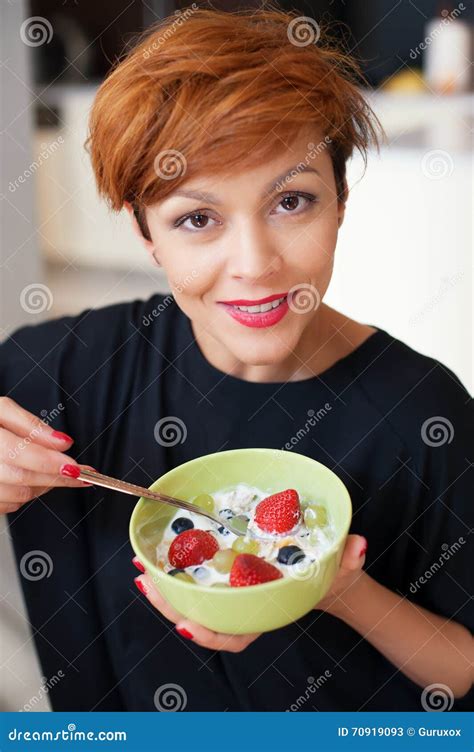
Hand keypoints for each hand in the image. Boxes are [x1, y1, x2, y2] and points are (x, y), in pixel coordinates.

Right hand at [0, 395, 93, 513]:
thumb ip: (29, 424)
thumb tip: (61, 441)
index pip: (21, 455)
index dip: (52, 463)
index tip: (77, 466)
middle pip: (23, 479)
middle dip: (57, 478)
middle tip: (82, 474)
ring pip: (18, 496)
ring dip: (43, 486)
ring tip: (55, 472)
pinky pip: (7, 505)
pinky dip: (25, 495)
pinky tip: (30, 480)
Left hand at [132, 534, 366, 648]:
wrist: (326, 575)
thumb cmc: (330, 575)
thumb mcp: (342, 568)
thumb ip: (348, 558)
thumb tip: (357, 545)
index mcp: (267, 610)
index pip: (238, 635)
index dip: (211, 635)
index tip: (186, 626)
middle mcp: (246, 605)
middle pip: (204, 617)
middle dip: (171, 605)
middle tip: (147, 584)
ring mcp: (235, 592)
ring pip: (195, 600)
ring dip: (165, 588)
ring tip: (142, 568)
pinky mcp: (229, 574)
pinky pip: (199, 578)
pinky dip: (178, 569)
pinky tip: (159, 555)